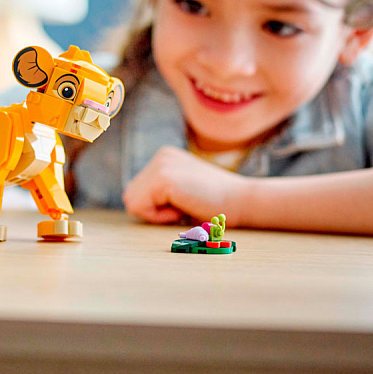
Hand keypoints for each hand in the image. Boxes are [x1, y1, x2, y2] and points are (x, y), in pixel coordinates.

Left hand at [122, 146, 254, 225]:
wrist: (242, 201)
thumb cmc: (217, 204)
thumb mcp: (183, 190)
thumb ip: (161, 192)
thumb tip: (130, 200)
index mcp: (165, 157)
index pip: (137, 190)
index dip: (156, 207)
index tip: (184, 202)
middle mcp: (161, 156)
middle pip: (131, 195)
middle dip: (153, 210)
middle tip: (185, 205)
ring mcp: (161, 165)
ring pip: (133, 202)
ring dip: (157, 214)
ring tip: (184, 205)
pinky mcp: (163, 179)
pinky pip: (142, 208)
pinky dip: (161, 217)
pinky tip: (184, 207)